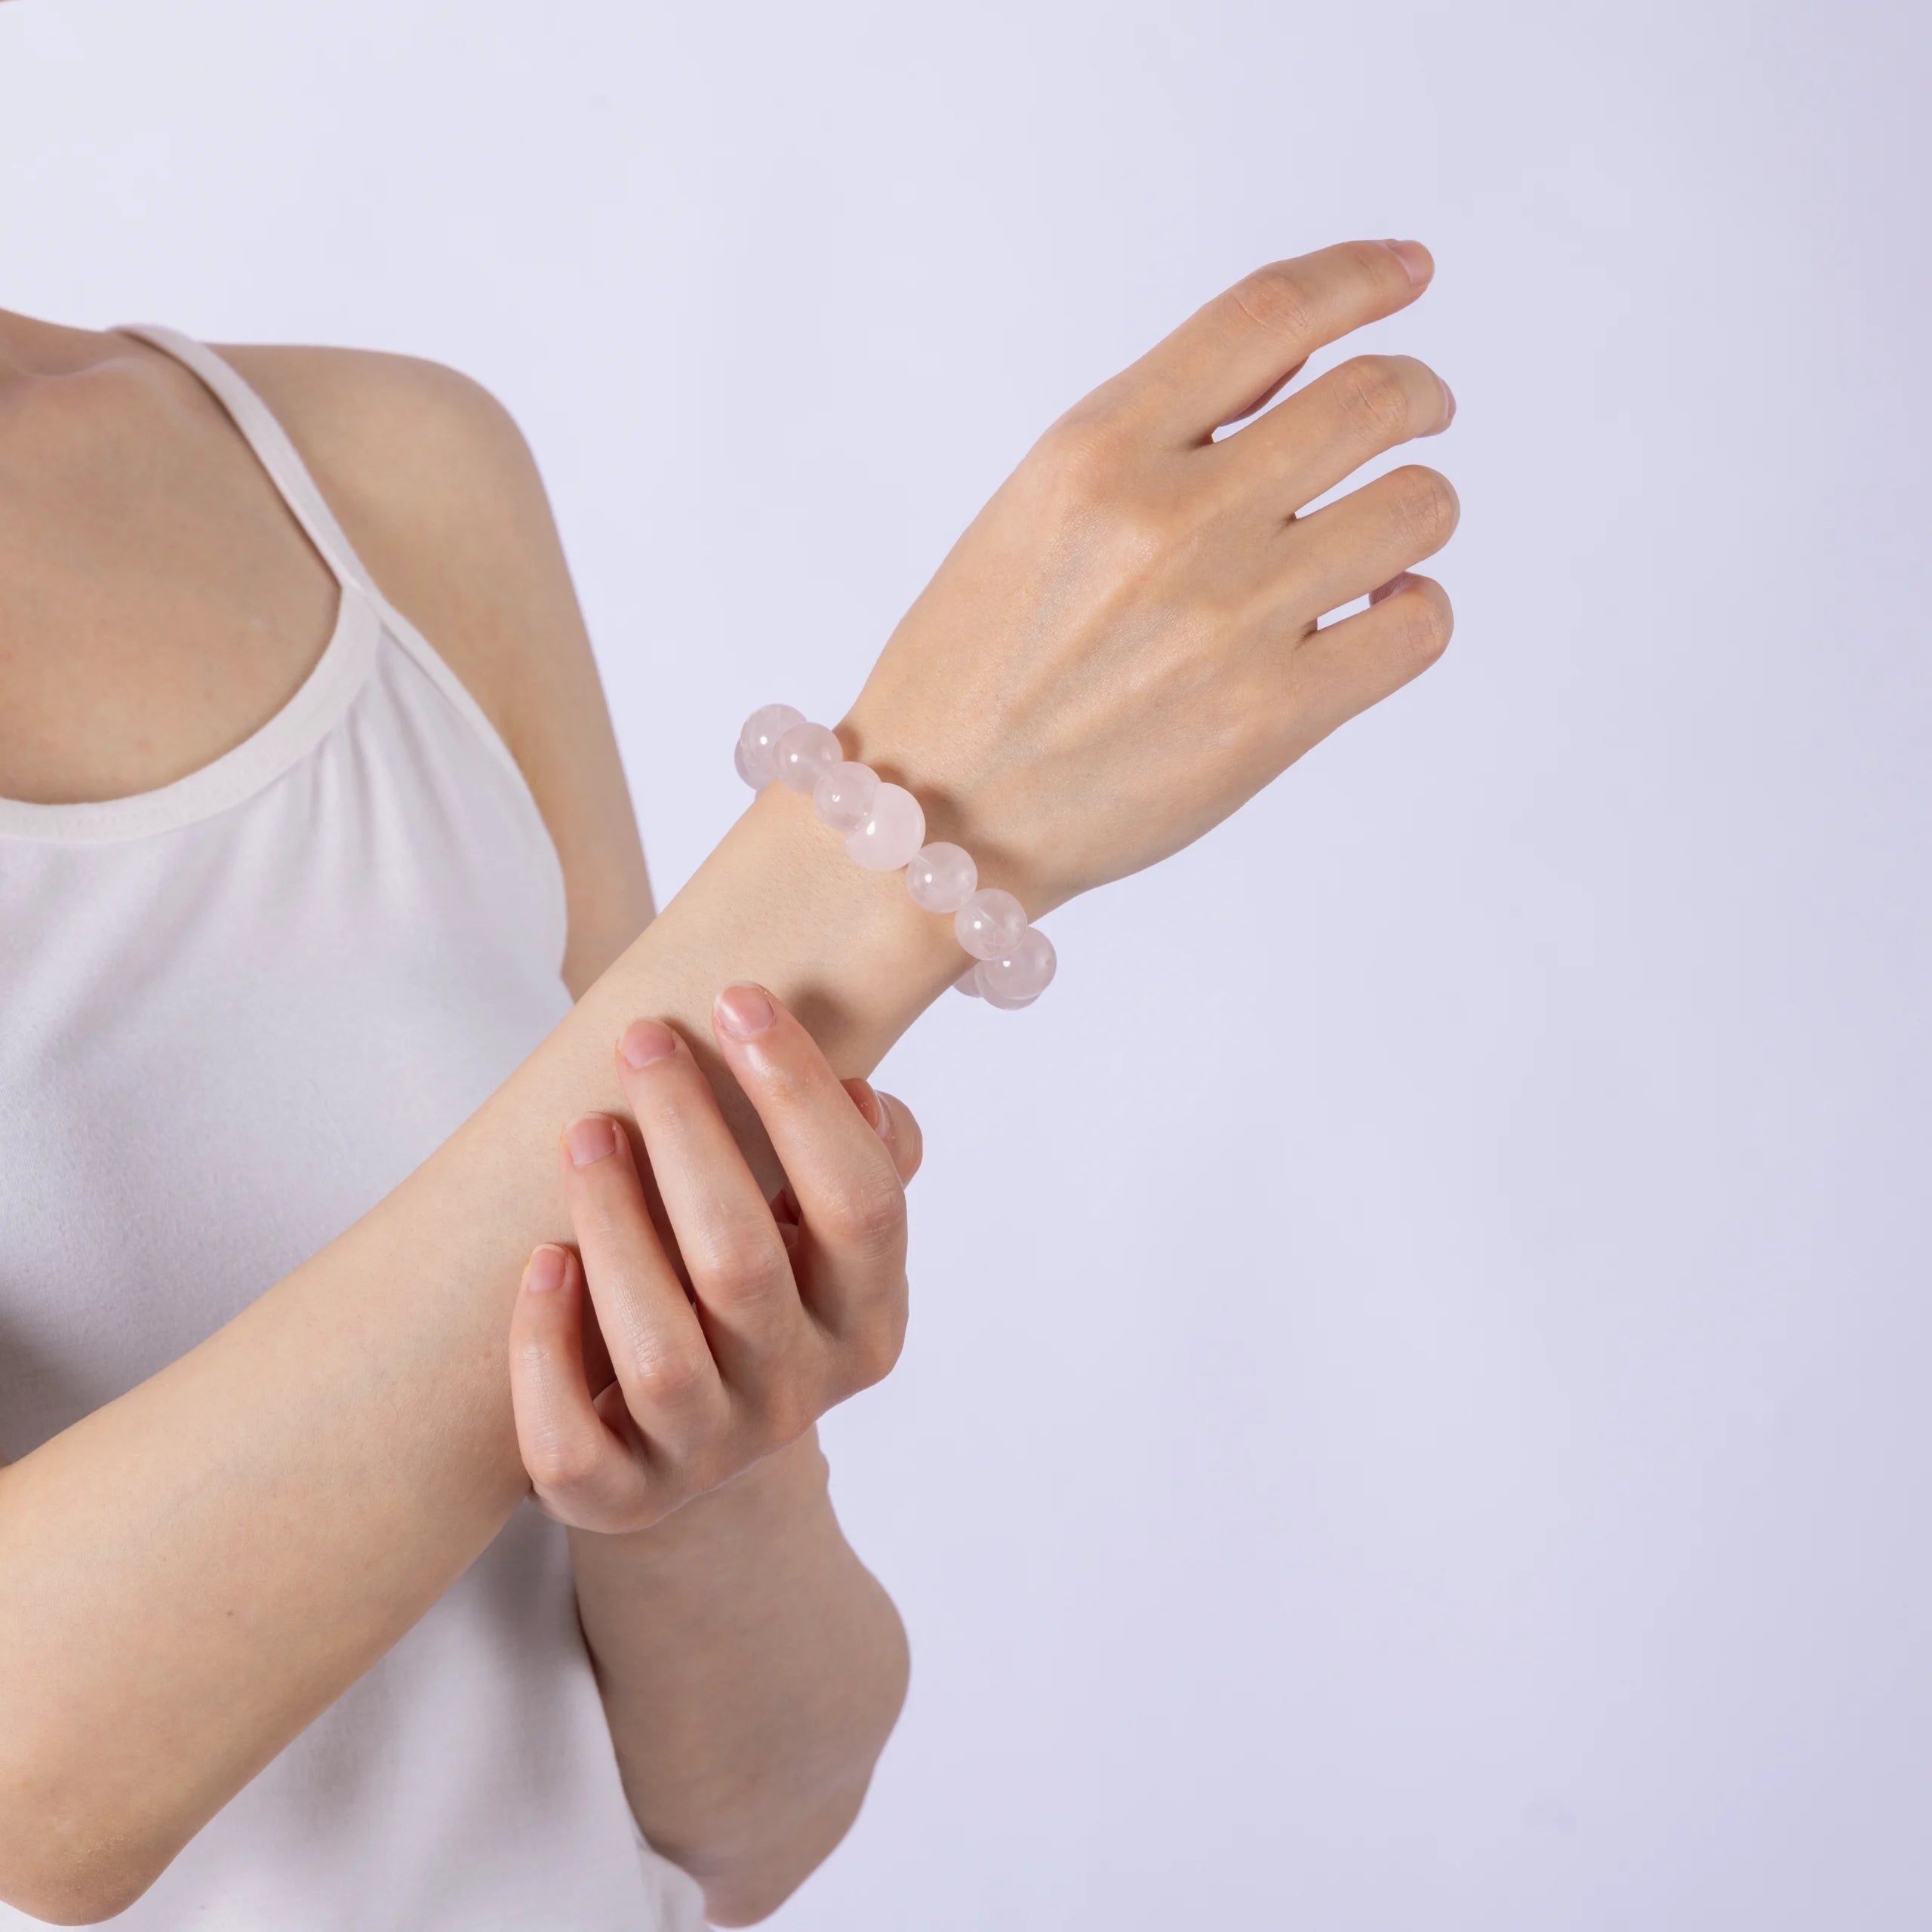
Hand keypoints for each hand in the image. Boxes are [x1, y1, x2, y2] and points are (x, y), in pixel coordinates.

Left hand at [508, 984, 922, 1532]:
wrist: (689, 1444)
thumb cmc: (755, 1292)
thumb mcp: (823, 1238)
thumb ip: (862, 1163)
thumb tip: (864, 1095)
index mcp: (868, 1322)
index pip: (861, 1205)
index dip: (802, 1098)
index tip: (740, 998)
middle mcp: (799, 1395)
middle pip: (746, 1265)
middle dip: (692, 1136)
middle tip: (642, 1040)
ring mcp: (708, 1454)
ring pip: (660, 1354)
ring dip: (617, 1228)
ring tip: (586, 1132)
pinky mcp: (617, 1498)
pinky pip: (571, 1446)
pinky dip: (546, 1353)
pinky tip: (539, 1262)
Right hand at [842, 238, 1456, 912]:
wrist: (939, 816)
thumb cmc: (977, 667)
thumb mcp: (1034, 509)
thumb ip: (1153, 438)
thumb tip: (1293, 378)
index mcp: (1095, 451)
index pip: (1268, 313)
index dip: (1360, 276)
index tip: (1405, 274)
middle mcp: (1169, 521)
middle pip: (1370, 398)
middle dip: (1417, 394)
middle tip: (1418, 414)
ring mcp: (1228, 622)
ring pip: (1416, 507)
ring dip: (1420, 505)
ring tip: (1385, 535)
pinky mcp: (1270, 719)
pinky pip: (1417, 626)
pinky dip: (1418, 607)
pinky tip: (1378, 615)